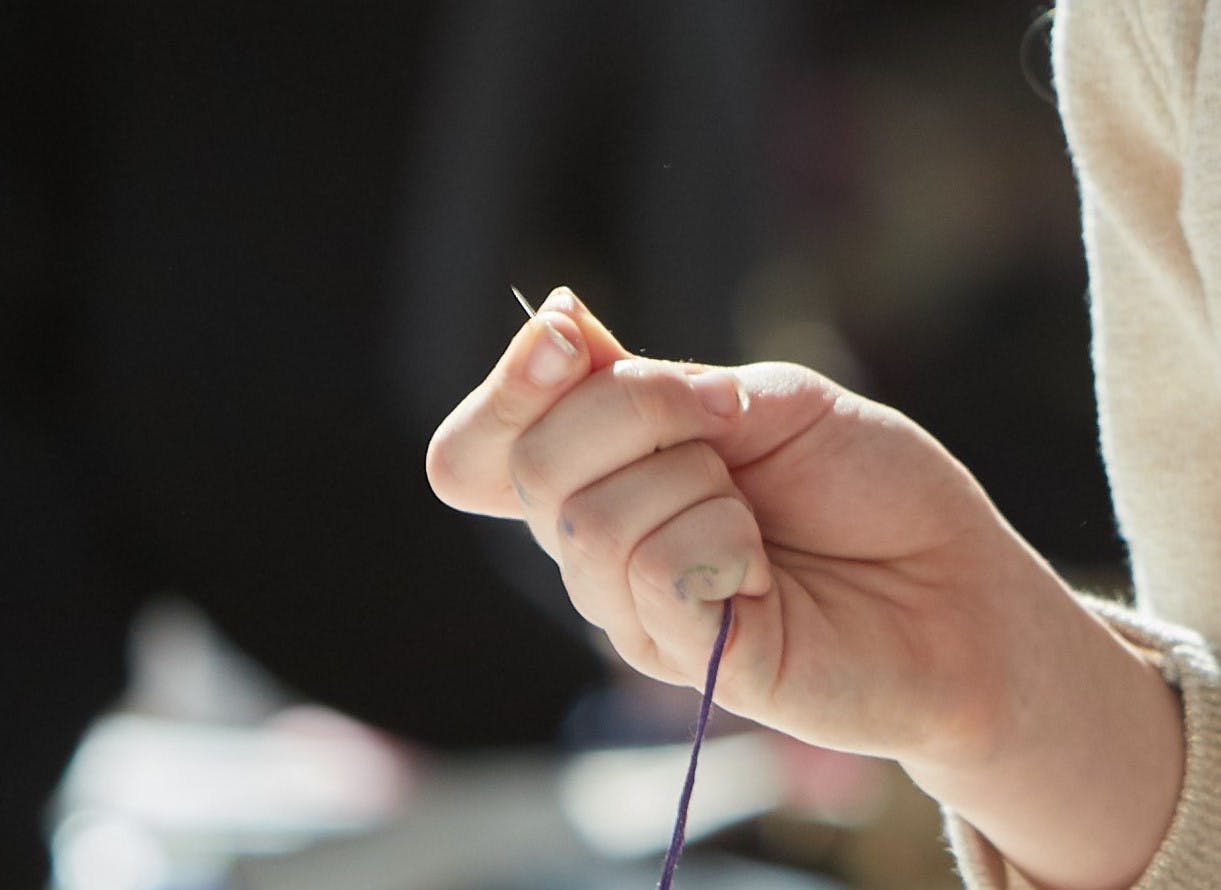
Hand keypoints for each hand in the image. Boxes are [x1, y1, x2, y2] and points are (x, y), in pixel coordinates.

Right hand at [430, 287, 1044, 761]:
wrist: (959, 585)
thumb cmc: (870, 489)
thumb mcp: (768, 400)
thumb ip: (661, 384)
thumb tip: (561, 325)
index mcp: (609, 476)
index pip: (481, 451)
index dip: (505, 391)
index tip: (573, 340)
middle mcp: (601, 546)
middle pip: (531, 468)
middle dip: (631, 413)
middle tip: (724, 429)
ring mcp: (633, 610)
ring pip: (592, 517)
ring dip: (697, 483)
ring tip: (759, 520)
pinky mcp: (681, 659)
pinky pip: (653, 569)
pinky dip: (723, 539)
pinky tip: (765, 569)